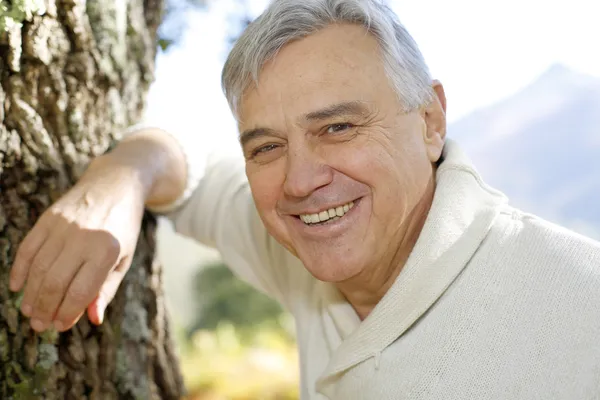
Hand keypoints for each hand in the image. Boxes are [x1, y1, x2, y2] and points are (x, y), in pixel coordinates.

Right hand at [9, 155, 146, 332]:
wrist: (117, 184)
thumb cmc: (123, 227)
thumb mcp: (124, 259)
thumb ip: (107, 289)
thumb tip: (93, 319)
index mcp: (107, 251)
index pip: (81, 291)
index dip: (68, 313)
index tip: (60, 326)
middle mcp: (83, 238)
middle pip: (54, 283)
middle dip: (45, 308)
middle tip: (40, 325)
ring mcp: (63, 226)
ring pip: (38, 268)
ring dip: (31, 294)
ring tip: (30, 312)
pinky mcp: (48, 218)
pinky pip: (27, 248)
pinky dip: (19, 269)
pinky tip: (17, 287)